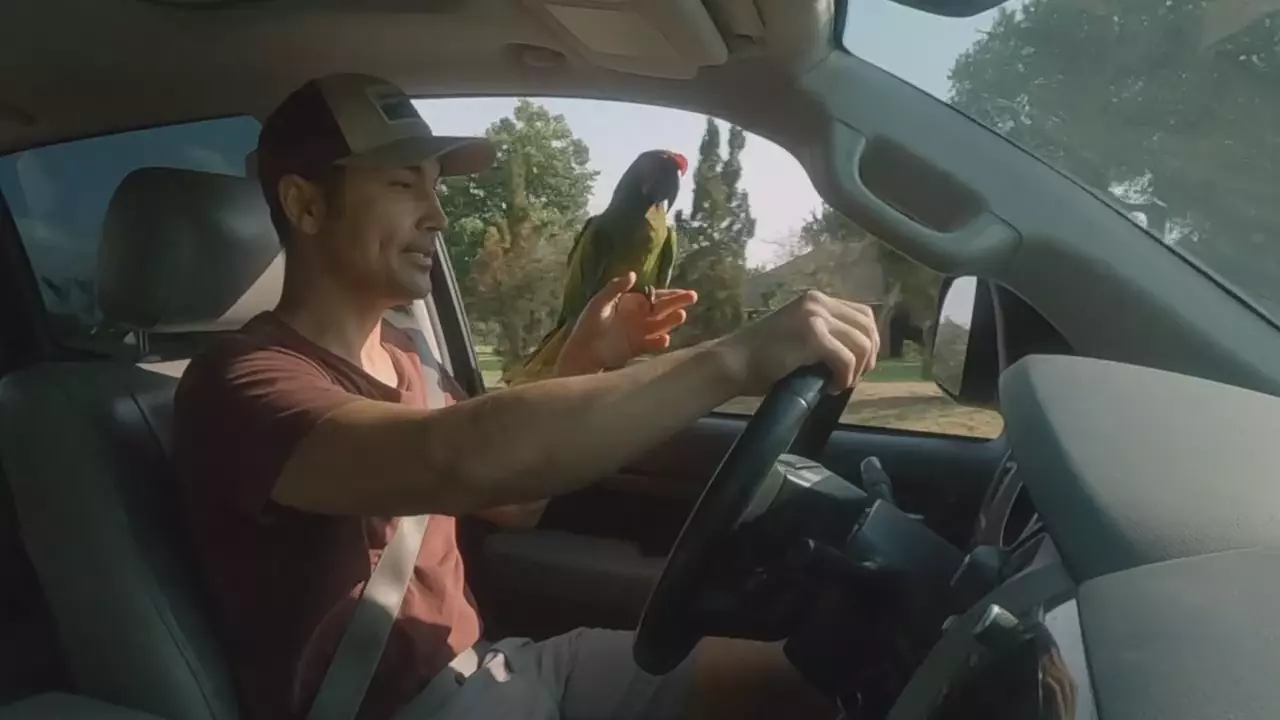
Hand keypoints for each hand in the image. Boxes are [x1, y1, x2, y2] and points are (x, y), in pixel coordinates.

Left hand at [556, 272, 698, 376]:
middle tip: (693, 298)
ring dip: (671, 321)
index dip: (670, 294)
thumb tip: (634, 274)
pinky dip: (659, 342)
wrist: (583, 351)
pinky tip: (665, 339)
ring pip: (660, 325)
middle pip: (662, 309)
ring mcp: (640, 333)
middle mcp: (639, 317)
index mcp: (631, 303)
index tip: (684, 292)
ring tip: (681, 316)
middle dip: (677, 303)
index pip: (654, 296)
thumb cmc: (589, 324)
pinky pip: (652, 343)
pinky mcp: (638, 348)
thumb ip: (615, 288)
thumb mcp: (600, 302)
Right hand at [715, 290, 879, 395]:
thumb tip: (856, 355)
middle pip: (868, 327)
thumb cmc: (761, 358)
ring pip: (862, 344)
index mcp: (816, 300)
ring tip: (839, 384)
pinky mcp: (813, 336)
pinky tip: (831, 388)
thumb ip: (824, 335)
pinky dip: (845, 378)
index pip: (862, 315)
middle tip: (853, 378)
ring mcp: (815, 316)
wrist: (734, 362)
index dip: (868, 343)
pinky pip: (846, 359)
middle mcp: (818, 302)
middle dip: (868, 357)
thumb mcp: (798, 336)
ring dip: (857, 370)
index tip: (857, 366)